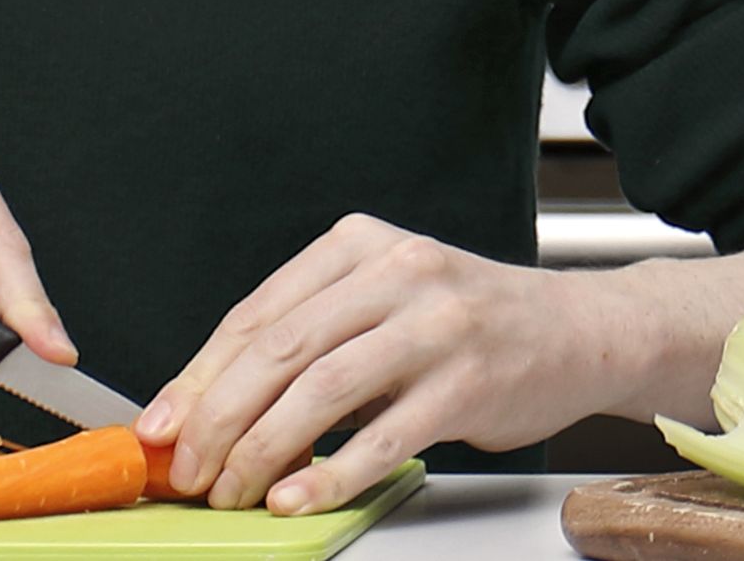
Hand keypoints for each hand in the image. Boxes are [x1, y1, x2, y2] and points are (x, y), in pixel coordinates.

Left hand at [144, 216, 645, 511]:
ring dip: (263, 453)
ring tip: (234, 491)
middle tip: (188, 470)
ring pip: (321, 393)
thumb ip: (309, 341)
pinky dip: (331, 475)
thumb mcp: (386, 304)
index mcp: (362, 245)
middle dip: (217, 421)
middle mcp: (398, 273)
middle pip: (279, 352)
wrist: (582, 331)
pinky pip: (383, 438)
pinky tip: (299, 499)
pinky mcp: (468, 382)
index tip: (160, 428)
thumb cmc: (472, 324)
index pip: (257, 316)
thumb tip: (208, 409)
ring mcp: (437, 326)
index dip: (197, 379)